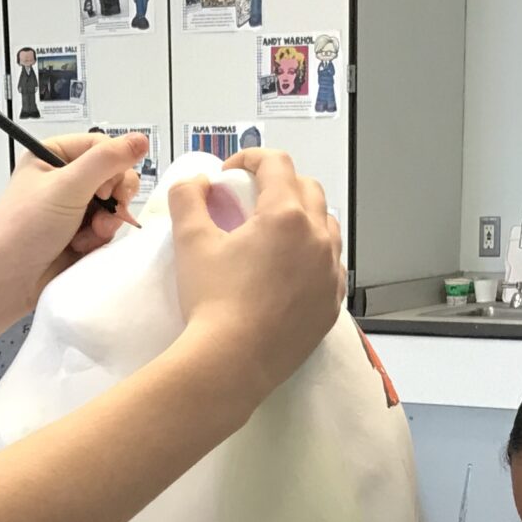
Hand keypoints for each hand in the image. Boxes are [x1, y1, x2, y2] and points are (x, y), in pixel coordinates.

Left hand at [0, 131, 147, 310]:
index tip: (108, 189)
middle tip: (107, 211)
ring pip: (111, 207)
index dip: (113, 166)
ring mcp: (70, 209)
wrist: (6, 280)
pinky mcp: (76, 234)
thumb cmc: (23, 230)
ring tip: (86, 236)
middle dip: (114, 198)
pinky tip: (80, 247)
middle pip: (111, 177)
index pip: (101, 147)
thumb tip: (139, 140)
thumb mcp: (67, 186)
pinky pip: (104, 230)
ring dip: (106, 223)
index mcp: (52, 155)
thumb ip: (106, 161)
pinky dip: (98, 240)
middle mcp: (62, 180)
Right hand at [167, 151, 344, 396]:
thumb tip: (196, 182)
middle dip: (280, 184)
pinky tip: (293, 269)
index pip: (277, 164)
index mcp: (286, 215)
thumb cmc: (212, 301)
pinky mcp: (332, 304)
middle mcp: (318, 238)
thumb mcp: (190, 241)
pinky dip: (315, 256)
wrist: (232, 364)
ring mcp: (330, 273)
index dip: (251, 158)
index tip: (231, 173)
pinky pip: (332, 266)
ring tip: (277, 233)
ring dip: (305, 218)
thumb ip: (189, 198)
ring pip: (328, 226)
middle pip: (308, 189)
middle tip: (252, 199)